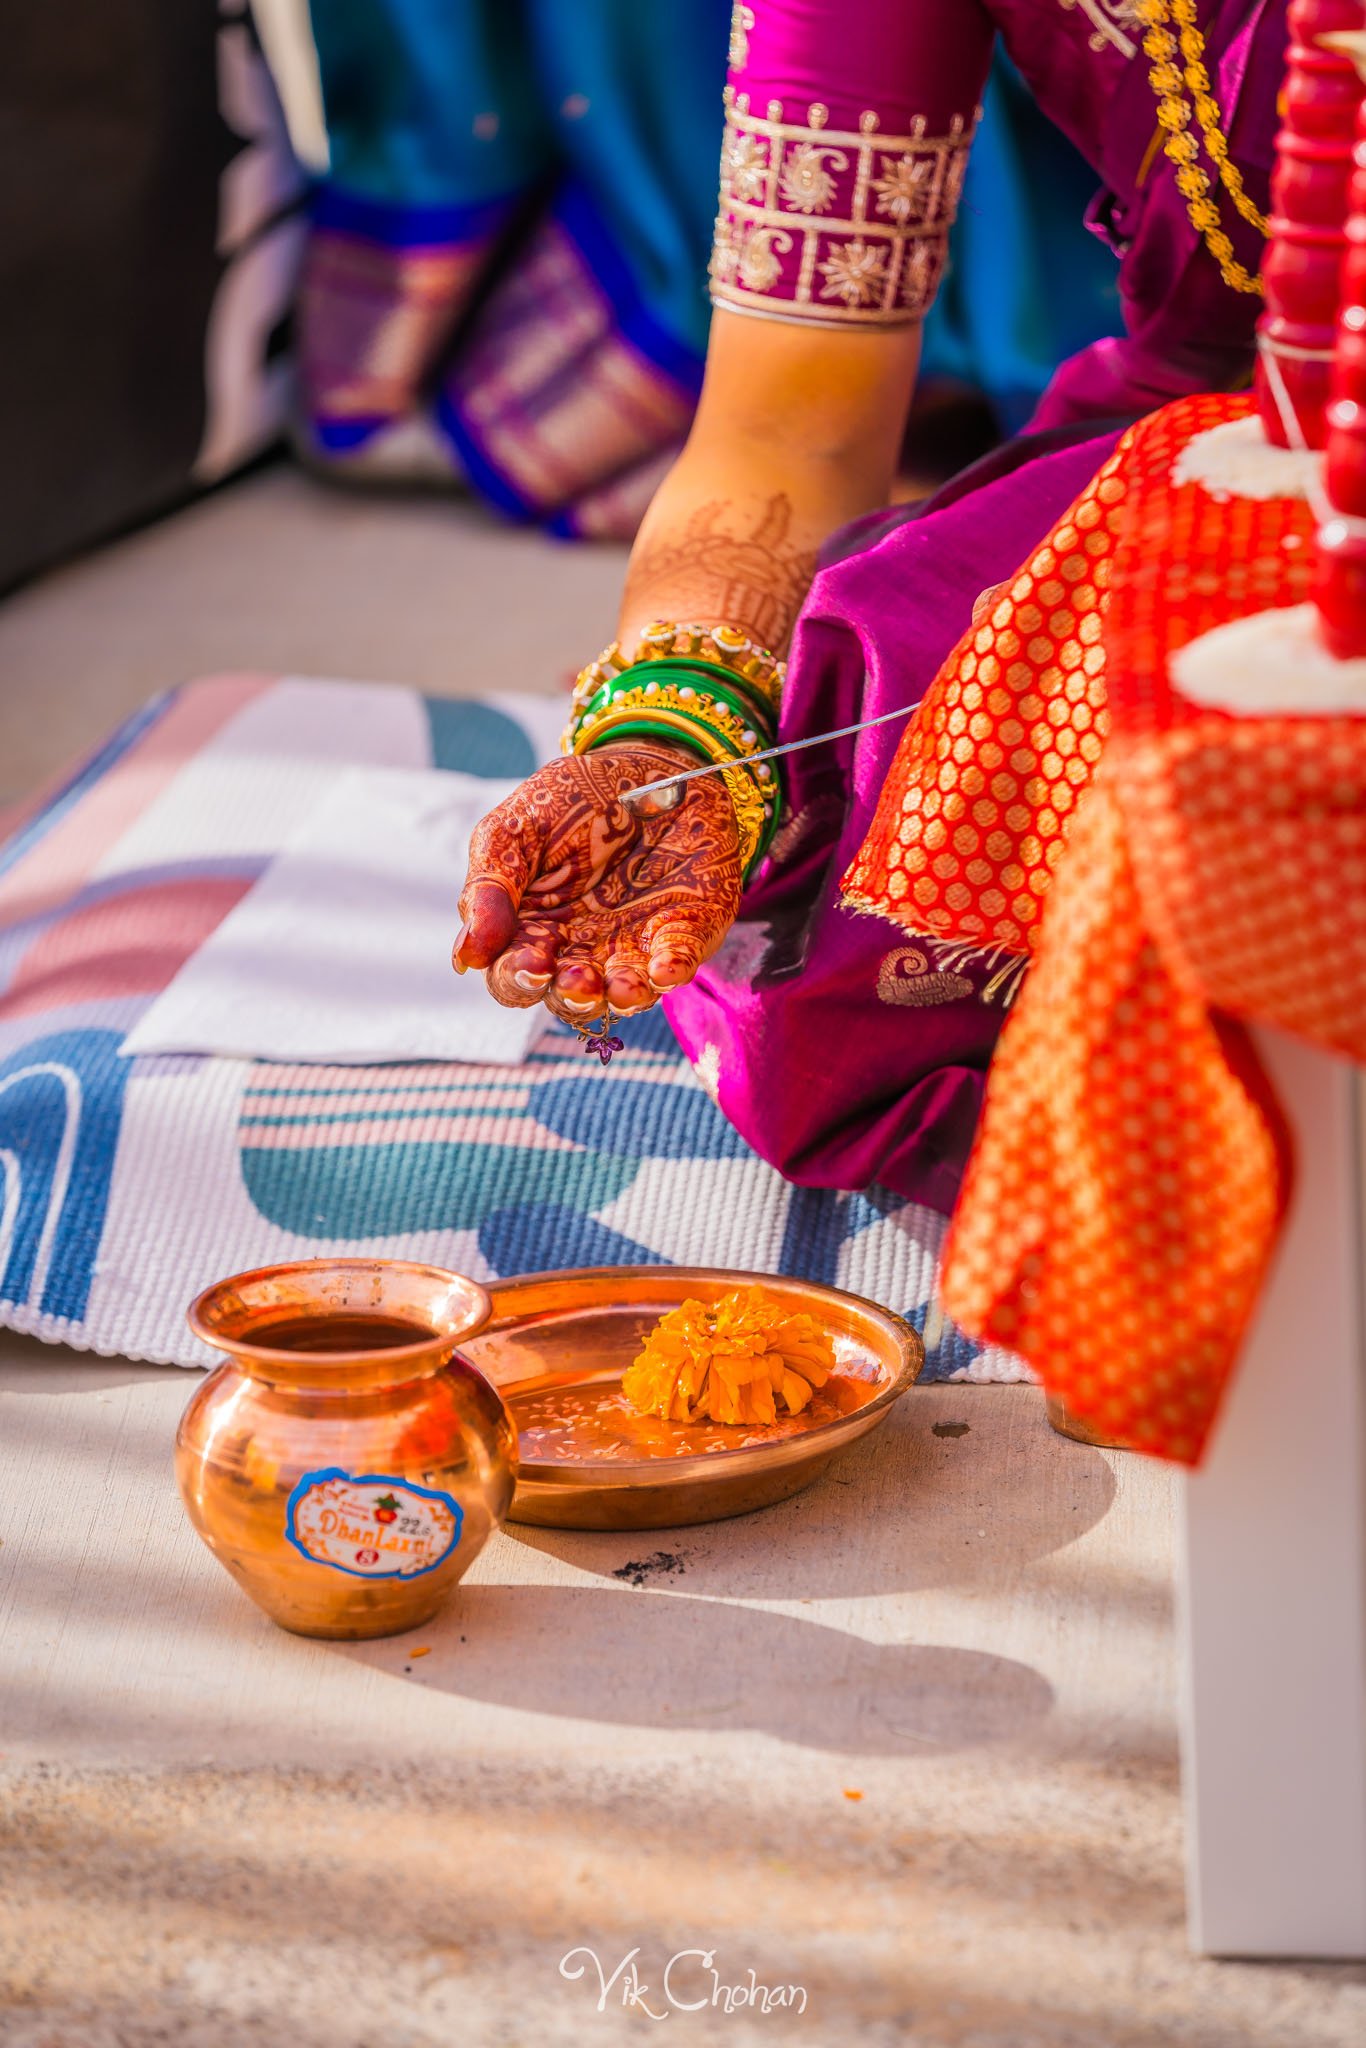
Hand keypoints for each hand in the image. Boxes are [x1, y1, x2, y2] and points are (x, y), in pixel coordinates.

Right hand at [454, 743, 742, 1022]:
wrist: (647, 763)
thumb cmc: (572, 800)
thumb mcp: (516, 829)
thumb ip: (489, 887)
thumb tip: (464, 957)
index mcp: (530, 930)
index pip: (513, 976)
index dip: (517, 979)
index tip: (531, 965)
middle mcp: (579, 950)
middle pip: (568, 997)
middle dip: (572, 996)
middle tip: (577, 980)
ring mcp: (632, 946)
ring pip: (623, 993)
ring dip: (622, 996)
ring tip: (621, 985)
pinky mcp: (682, 932)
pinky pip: (677, 961)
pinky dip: (672, 970)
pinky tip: (665, 968)